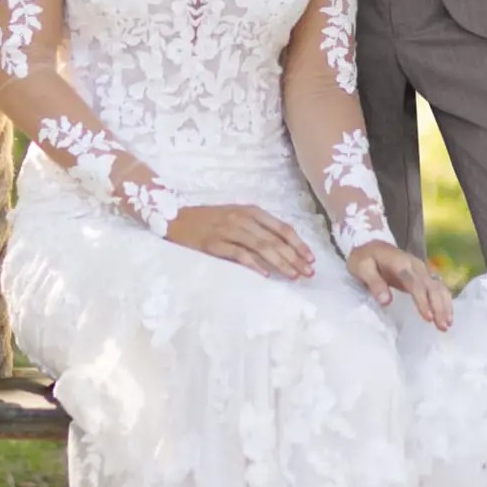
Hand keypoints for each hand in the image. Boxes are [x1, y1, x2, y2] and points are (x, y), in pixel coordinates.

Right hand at [168, 204, 315, 279]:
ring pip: (260, 247)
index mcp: (251, 211)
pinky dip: (254, 265)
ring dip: (280, 263)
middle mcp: (242, 218)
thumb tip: (284, 247)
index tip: (311, 258)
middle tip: (308, 273)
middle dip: (294, 257)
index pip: (282, 228)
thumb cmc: (209, 220)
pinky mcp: (213, 243)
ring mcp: (227, 230)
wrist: (175, 219)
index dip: (298, 244)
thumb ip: (257, 228)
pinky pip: (238, 254)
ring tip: (292, 276)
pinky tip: (265, 275)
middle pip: (274, 240)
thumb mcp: (236, 217)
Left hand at [347, 239, 453, 329]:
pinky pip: (438, 286)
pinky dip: (445, 300)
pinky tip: (448, 314)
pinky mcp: (423, 274)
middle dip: (439, 306)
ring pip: (438, 286)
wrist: (369, 243)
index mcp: (400, 263)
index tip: (428, 317)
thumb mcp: (361, 268)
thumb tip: (386, 301)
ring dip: (444, 305)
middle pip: (431, 286)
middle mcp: (415, 265)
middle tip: (442, 326)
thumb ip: (374, 283)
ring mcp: (421, 269)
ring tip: (447, 324)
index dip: (422, 300)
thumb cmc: (364, 258)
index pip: (414, 283)